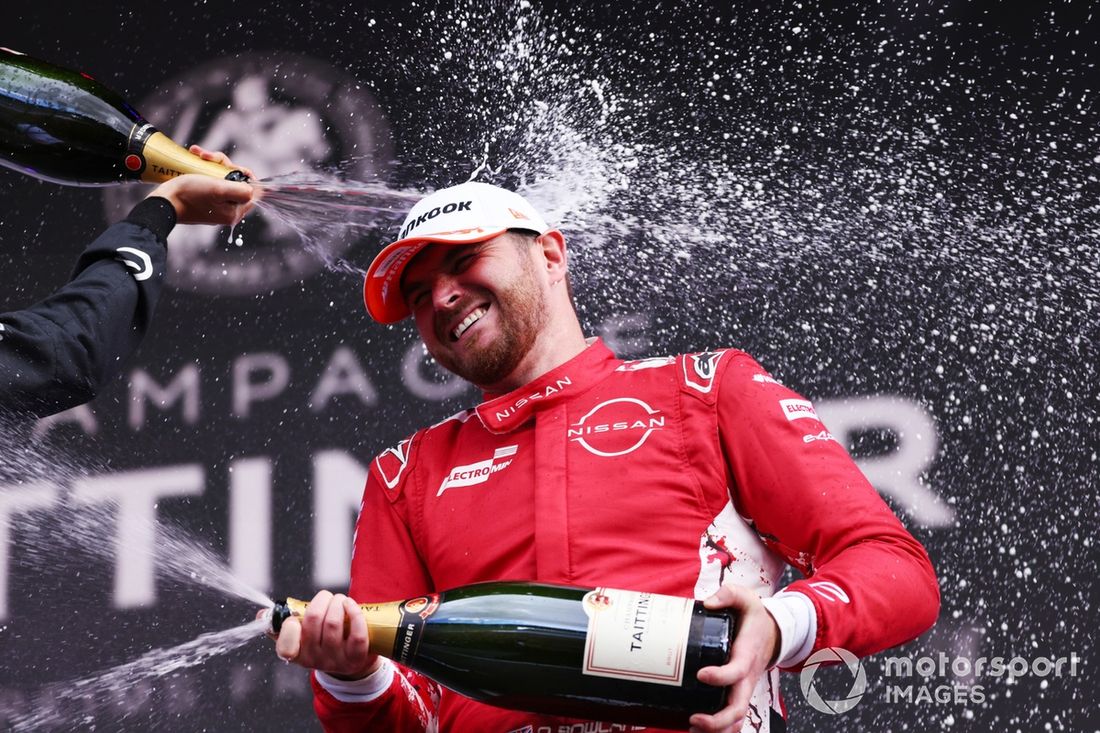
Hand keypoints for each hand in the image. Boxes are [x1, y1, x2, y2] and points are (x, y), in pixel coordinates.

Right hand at [146, 146, 255, 225]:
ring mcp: (213, 204)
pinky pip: (209, 180)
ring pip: (220, 177)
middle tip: (209, 158)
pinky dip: (203, 167)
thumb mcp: (219, 190)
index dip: (245, 176)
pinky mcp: (201, 198)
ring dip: (211, 162)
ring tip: (198, 153)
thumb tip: (257, 191)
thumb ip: (241, 191)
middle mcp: (225, 210)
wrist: (162, 201)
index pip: (251, 192)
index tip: (233, 167)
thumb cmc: (189, 195)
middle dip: (223, 165)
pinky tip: (195, 155)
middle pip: (235, 181)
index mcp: (233, 212)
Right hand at [269, 590, 380, 679]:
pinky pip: (356, 634)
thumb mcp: (300, 637)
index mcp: (295, 654)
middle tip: (327, 597)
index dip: (289, 626)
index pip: (285, 646)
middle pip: (313, 621)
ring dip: (337, 602)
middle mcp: (314, 659)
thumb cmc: (322, 640)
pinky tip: (350, 604)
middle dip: (321, 600)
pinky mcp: (356, 658)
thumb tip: (262, 614)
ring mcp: (335, 660)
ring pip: (333, 623)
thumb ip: (281, 625)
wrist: (351, 660)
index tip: (295, 617)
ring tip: (340, 600)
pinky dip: (353, 613)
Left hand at [689, 585, 780, 732]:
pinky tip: (697, 730)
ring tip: (693, 730)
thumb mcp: (746, 598)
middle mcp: (747, 678)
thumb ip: (729, 594)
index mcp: (747, 656)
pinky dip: (719, 729)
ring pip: (736, 719)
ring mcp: (743, 689)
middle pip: (737, 708)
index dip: (721, 676)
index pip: (737, 671)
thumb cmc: (755, 617)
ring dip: (717, 730)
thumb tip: (708, 602)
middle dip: (717, 720)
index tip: (702, 674)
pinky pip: (733, 718)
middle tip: (694, 719)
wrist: (774, 633)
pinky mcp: (737, 693)